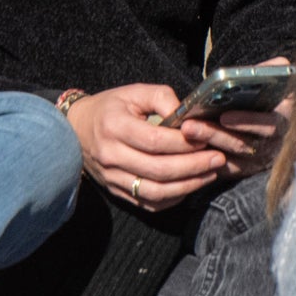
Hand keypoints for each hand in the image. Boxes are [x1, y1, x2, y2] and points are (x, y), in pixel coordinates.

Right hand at [67, 83, 228, 210]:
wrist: (76, 129)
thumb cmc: (111, 107)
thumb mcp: (134, 92)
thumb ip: (162, 98)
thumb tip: (188, 117)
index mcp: (114, 126)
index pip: (154, 141)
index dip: (183, 143)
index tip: (206, 138)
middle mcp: (110, 155)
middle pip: (158, 170)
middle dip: (193, 166)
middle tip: (218, 159)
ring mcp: (112, 177)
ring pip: (154, 191)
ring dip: (187, 186)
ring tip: (210, 174)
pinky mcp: (116, 191)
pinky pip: (148, 203)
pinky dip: (172, 199)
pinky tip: (189, 186)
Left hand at [182, 54, 292, 178]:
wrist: (265, 112)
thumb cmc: (269, 93)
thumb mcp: (275, 80)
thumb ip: (274, 71)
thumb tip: (276, 65)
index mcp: (285, 120)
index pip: (271, 125)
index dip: (248, 122)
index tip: (223, 116)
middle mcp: (275, 144)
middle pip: (245, 145)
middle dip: (215, 134)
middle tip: (189, 126)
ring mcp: (260, 160)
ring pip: (232, 158)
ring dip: (207, 144)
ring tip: (185, 131)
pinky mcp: (245, 169)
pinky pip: (226, 169)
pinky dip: (207, 161)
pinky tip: (188, 148)